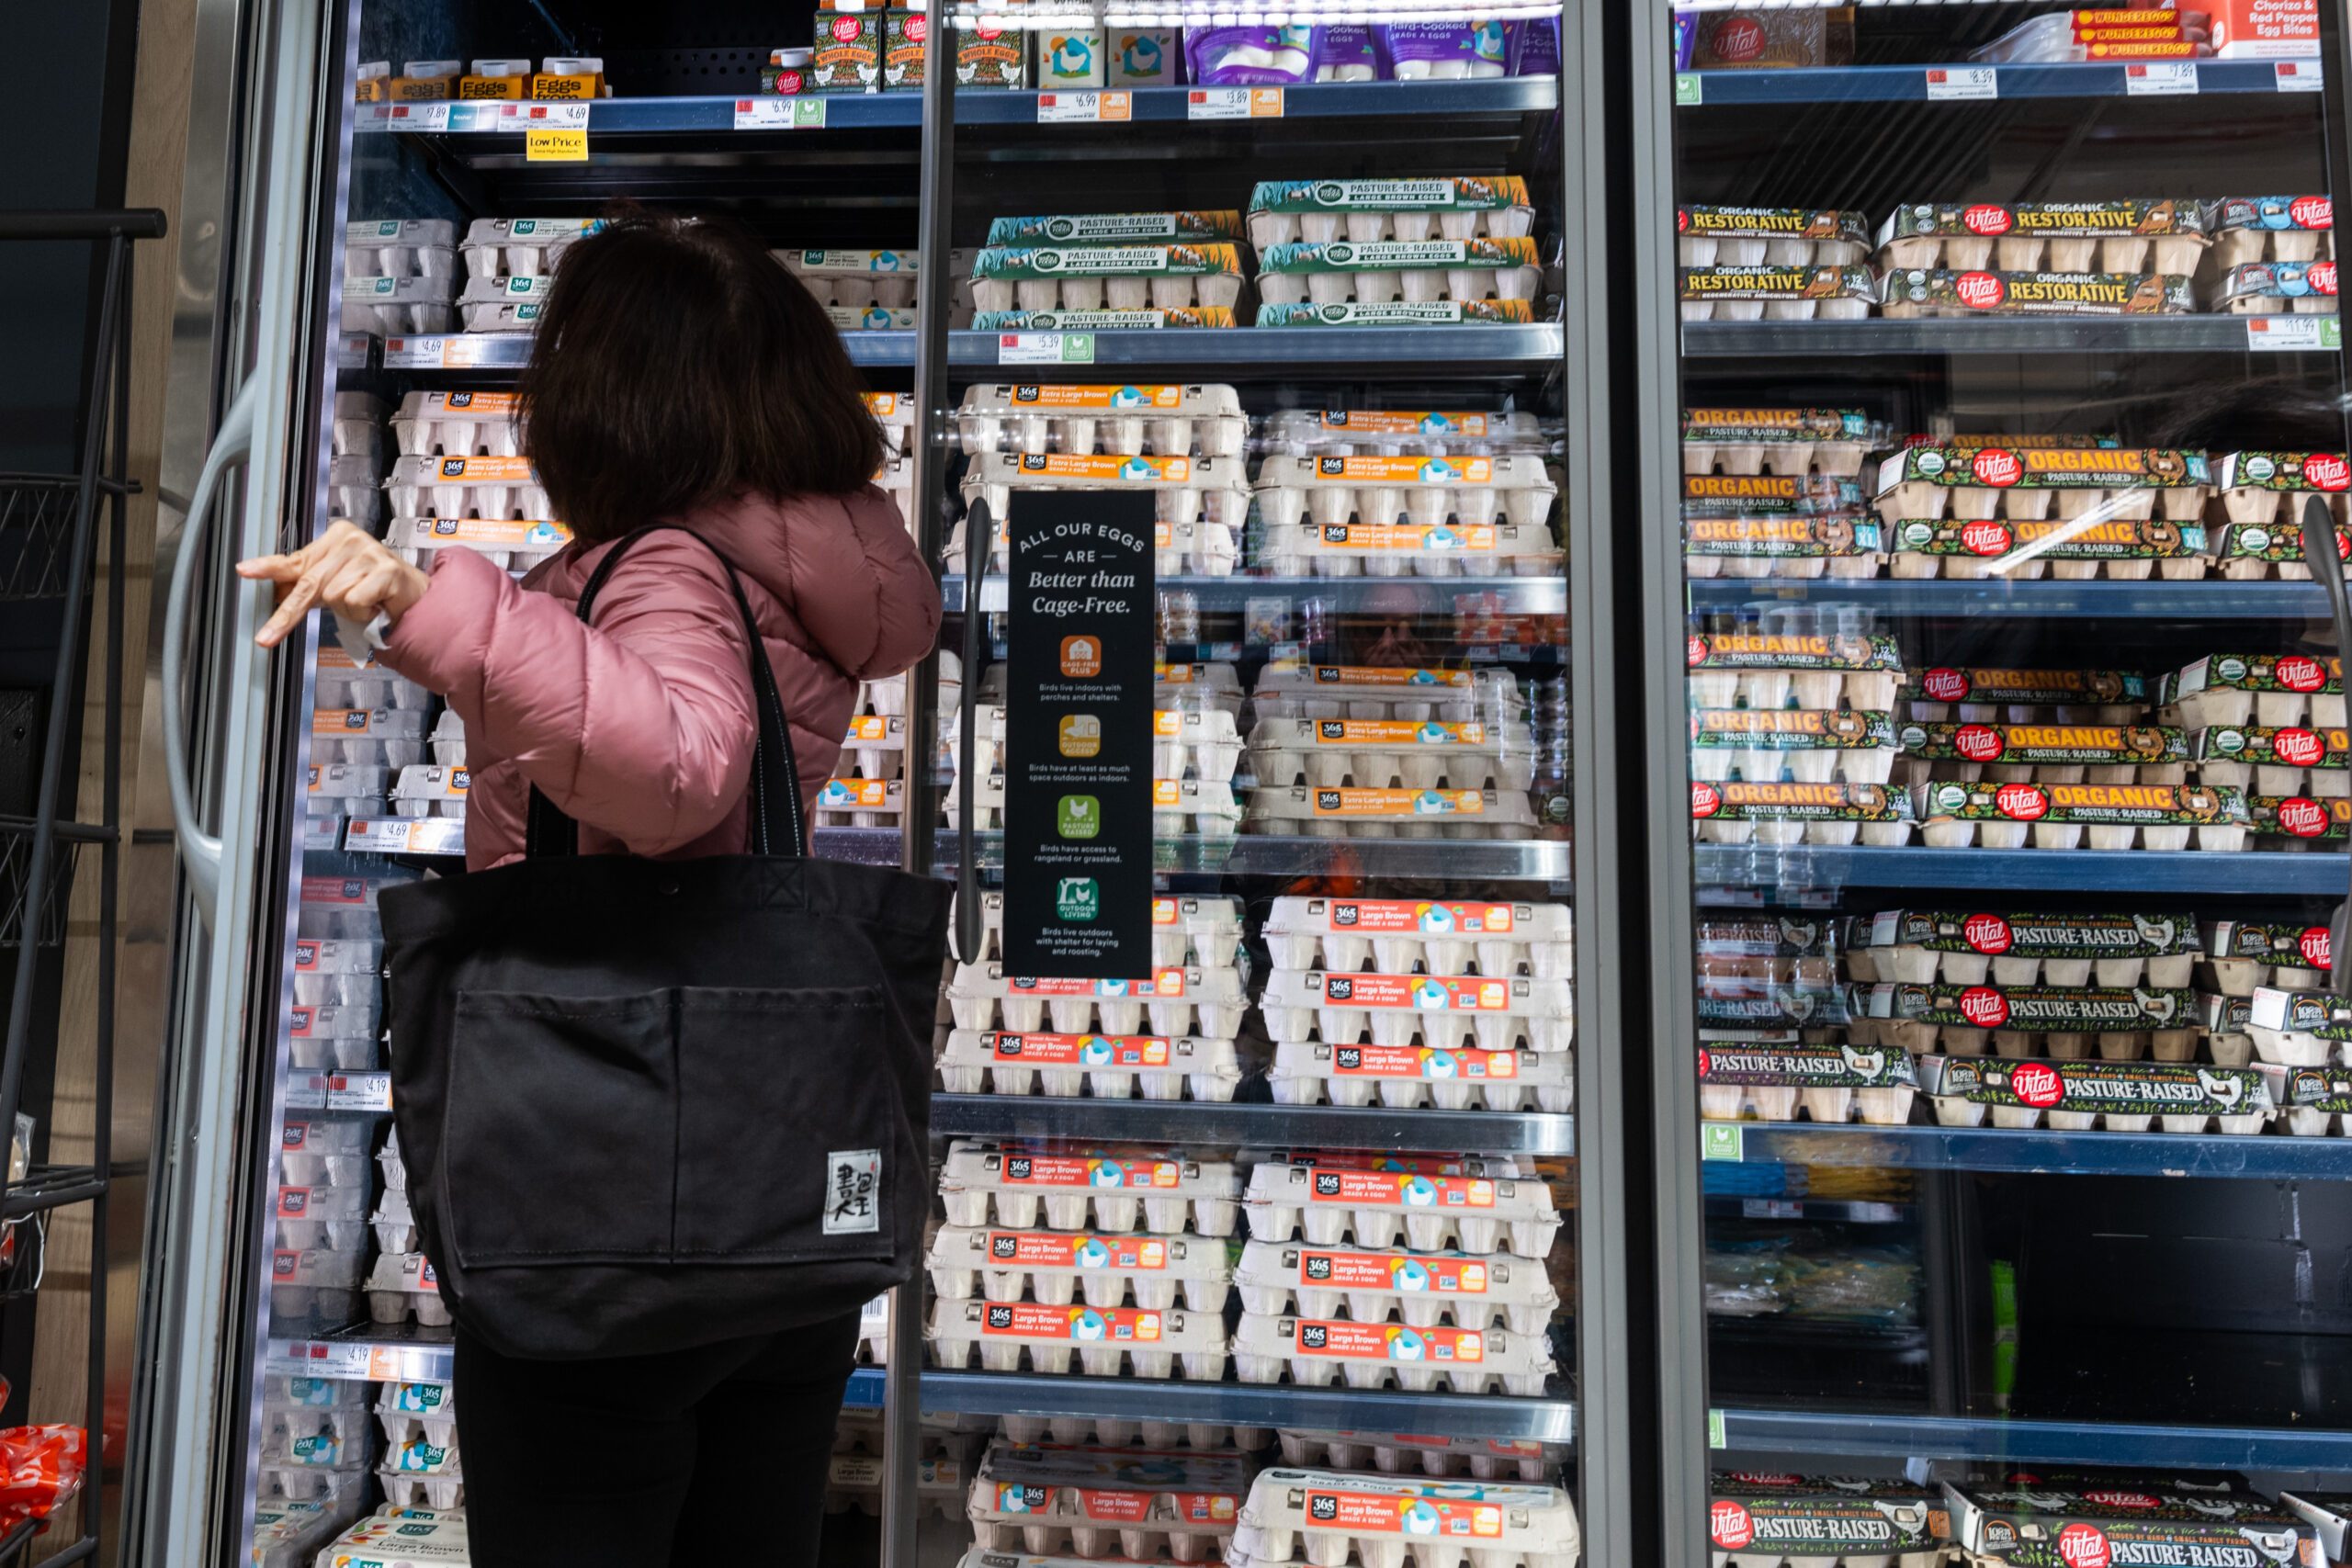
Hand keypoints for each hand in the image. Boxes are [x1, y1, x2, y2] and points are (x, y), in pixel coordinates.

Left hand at [238, 520, 430, 648]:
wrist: (416, 598)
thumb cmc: (375, 589)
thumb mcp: (336, 581)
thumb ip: (308, 581)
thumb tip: (274, 591)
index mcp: (335, 536)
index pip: (295, 559)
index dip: (268, 568)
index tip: (244, 571)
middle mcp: (350, 539)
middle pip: (308, 583)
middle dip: (287, 614)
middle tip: (267, 636)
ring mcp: (369, 552)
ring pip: (333, 596)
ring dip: (348, 610)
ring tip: (365, 604)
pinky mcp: (385, 570)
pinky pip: (354, 602)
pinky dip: (363, 613)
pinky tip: (376, 605)